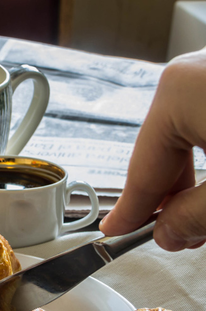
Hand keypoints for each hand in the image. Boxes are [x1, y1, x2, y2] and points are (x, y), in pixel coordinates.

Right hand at [100, 48, 205, 250]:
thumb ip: (195, 216)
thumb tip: (170, 233)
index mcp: (178, 94)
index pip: (142, 171)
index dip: (131, 212)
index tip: (116, 232)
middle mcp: (191, 73)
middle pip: (163, 150)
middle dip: (166, 196)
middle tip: (170, 234)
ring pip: (187, 134)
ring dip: (189, 177)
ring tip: (197, 212)